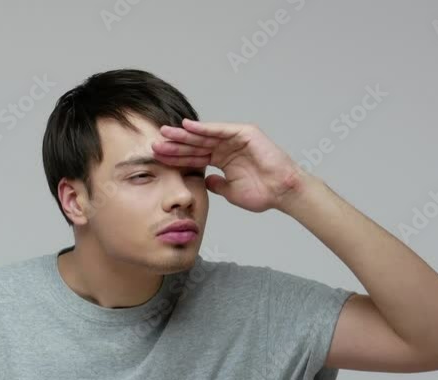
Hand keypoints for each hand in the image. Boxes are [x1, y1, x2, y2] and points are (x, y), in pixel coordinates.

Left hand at [152, 119, 310, 212]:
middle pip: (195, 144)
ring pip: (204, 136)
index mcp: (222, 160)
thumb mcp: (231, 192)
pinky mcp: (244, 133)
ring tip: (165, 133)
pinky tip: (187, 127)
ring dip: (185, 134)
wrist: (282, 192)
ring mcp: (235, 138)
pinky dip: (204, 128)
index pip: (194, 157)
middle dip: (175, 144)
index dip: (176, 157)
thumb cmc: (263, 193)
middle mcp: (226, 147)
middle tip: (154, 143)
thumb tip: (205, 182)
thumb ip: (217, 185)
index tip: (157, 158)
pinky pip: (220, 130)